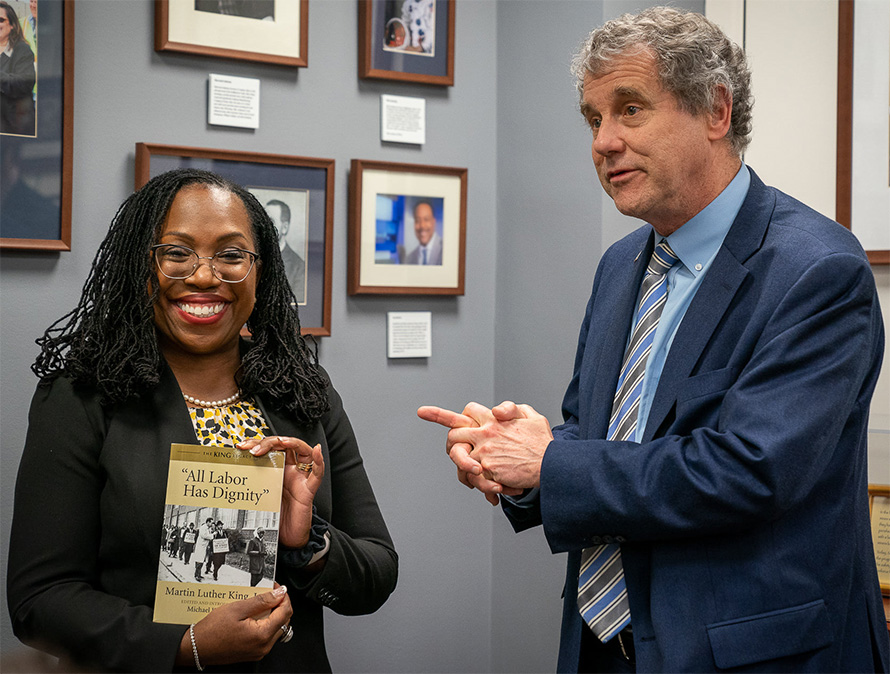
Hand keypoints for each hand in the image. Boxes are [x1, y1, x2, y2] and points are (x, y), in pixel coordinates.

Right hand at [178, 584, 291, 665]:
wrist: (196, 648)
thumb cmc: (212, 630)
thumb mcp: (237, 609)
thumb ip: (261, 601)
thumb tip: (279, 594)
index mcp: (262, 635)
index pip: (286, 612)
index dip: (284, 596)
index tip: (277, 587)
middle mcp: (264, 646)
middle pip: (284, 621)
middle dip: (279, 604)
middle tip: (269, 593)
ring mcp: (259, 651)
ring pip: (276, 628)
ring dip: (272, 614)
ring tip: (259, 603)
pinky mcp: (253, 652)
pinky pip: (266, 635)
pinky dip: (264, 623)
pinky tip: (253, 615)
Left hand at [237, 436, 323, 547]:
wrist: (287, 538)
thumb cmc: (274, 518)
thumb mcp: (258, 497)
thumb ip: (251, 485)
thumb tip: (229, 477)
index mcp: (276, 471)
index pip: (269, 449)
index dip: (256, 443)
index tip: (241, 446)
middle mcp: (289, 471)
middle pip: (283, 446)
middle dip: (268, 442)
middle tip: (253, 448)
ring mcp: (299, 478)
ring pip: (302, 451)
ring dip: (292, 442)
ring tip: (282, 441)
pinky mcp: (308, 490)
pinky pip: (317, 473)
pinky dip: (318, 461)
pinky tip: (316, 451)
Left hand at [421, 401, 551, 488]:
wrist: (550, 465)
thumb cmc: (542, 443)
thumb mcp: (531, 416)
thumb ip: (513, 408)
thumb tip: (498, 409)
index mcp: (494, 420)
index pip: (466, 411)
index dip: (442, 413)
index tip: (423, 412)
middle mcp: (485, 434)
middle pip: (453, 434)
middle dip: (451, 444)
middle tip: (456, 450)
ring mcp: (484, 452)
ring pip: (459, 457)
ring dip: (463, 466)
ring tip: (475, 472)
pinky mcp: (488, 470)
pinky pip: (472, 477)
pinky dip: (480, 484)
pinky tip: (494, 488)